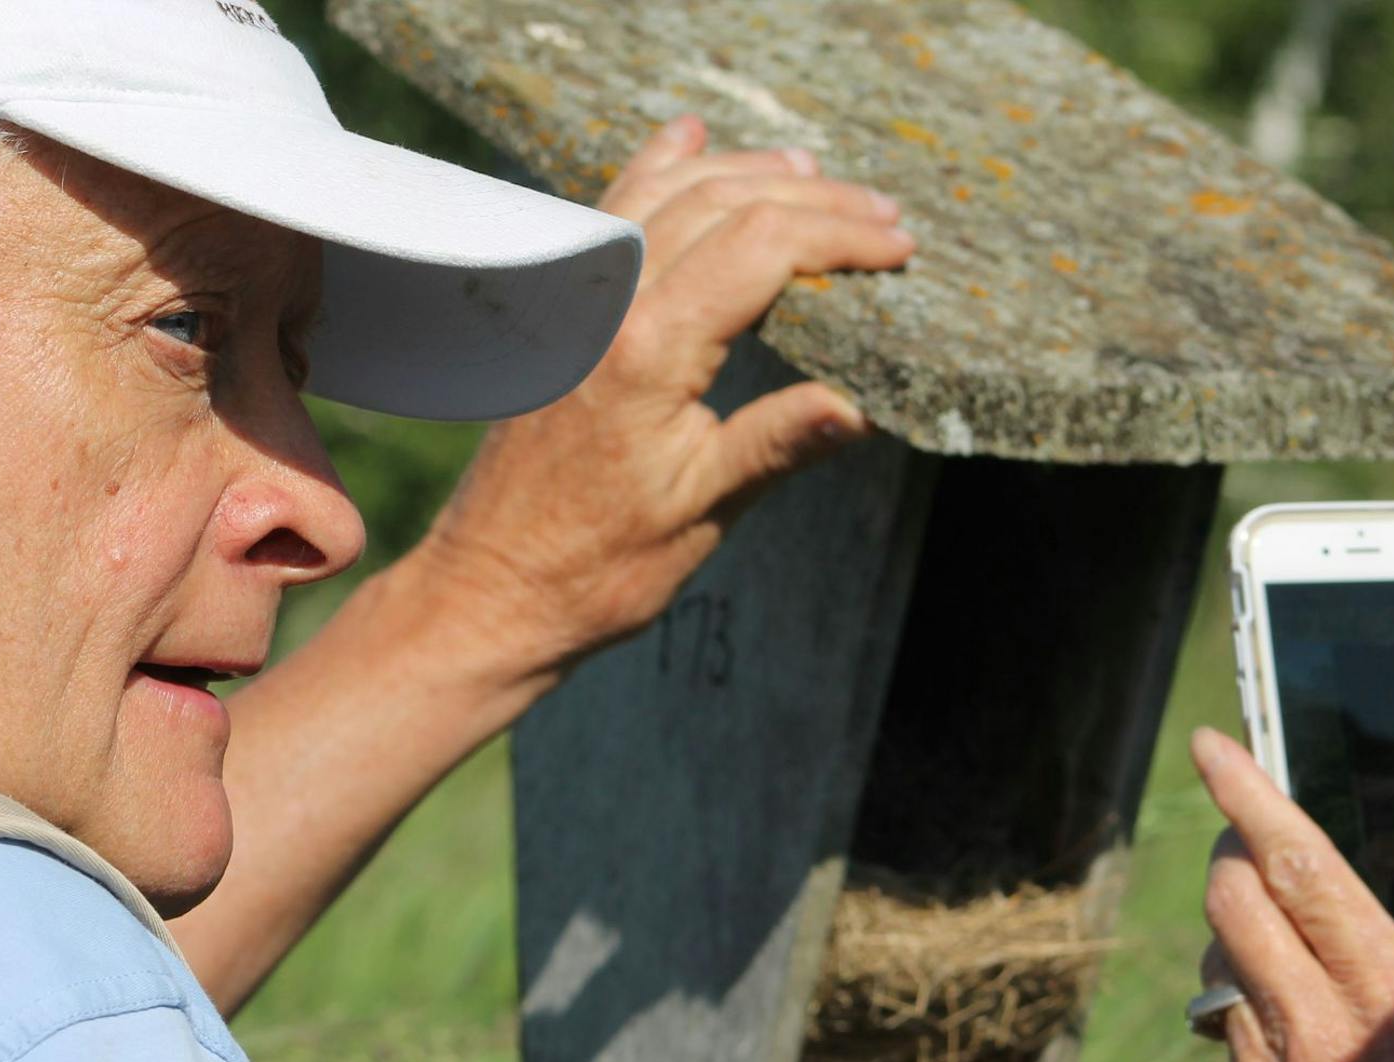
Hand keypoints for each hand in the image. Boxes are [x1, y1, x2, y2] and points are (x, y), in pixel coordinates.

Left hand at [400, 114, 913, 683]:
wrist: (493, 590)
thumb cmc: (597, 566)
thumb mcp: (702, 513)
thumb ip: (779, 444)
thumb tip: (865, 405)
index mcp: (649, 351)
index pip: (761, 248)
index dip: (840, 237)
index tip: (900, 250)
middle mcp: (604, 307)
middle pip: (721, 203)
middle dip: (811, 199)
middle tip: (882, 216)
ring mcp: (571, 303)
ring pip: (665, 193)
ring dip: (743, 172)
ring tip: (811, 172)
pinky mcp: (554, 314)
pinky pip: (608, 214)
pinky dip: (655, 169)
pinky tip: (687, 139)